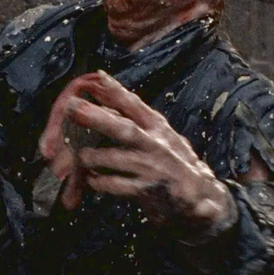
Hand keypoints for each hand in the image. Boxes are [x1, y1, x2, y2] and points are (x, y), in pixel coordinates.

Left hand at [39, 71, 235, 233]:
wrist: (200, 198)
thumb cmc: (173, 162)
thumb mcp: (161, 136)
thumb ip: (136, 120)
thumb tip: (104, 99)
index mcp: (158, 127)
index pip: (135, 105)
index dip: (115, 90)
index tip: (97, 76)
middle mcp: (156, 144)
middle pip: (124, 128)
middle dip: (96, 117)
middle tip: (72, 107)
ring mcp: (152, 168)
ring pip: (116, 159)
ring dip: (93, 156)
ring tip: (80, 156)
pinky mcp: (147, 191)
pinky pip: (116, 185)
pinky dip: (100, 182)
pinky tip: (91, 180)